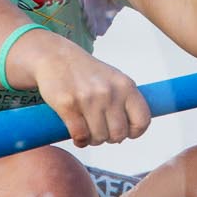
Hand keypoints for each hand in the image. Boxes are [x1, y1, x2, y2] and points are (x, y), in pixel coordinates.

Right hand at [25, 36, 149, 146]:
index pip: (142, 121)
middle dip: (109, 138)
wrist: (54, 56)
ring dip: (93, 139)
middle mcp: (109, 92)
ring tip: (87, 130)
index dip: (134, 132)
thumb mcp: (113, 79)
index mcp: (126, 85)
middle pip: (119, 134)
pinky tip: (77, 135)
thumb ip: (124, 100)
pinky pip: (80, 135)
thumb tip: (129, 129)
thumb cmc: (84, 71)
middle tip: (101, 131)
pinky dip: (79, 141)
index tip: (125, 132)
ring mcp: (89, 99)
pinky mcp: (68, 105)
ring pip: (99, 137)